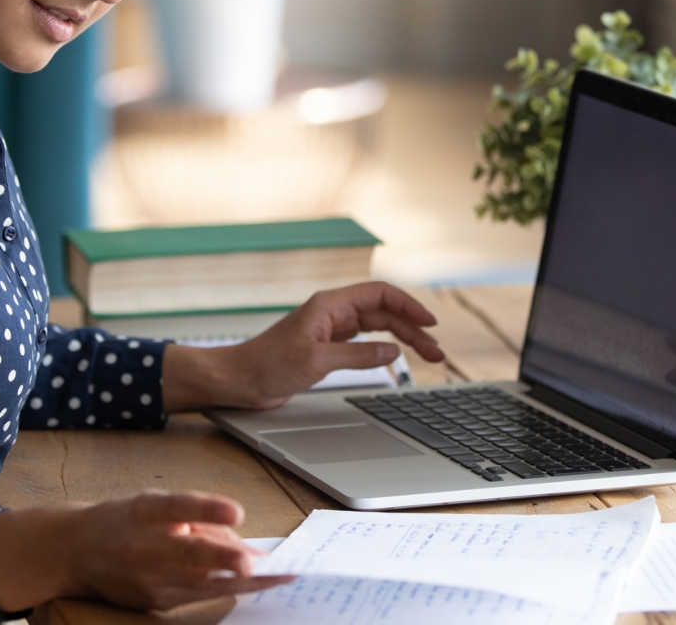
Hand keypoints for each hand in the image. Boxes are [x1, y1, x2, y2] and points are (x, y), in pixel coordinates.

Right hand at [0, 491, 292, 611]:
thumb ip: (198, 517)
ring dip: (242, 581)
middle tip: (256, 562)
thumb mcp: (156, 505)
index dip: (207, 508)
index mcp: (144, 511)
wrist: (76, 552)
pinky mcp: (154, 602)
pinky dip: (227, 588)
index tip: (236, 511)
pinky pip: (198, 595)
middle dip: (225, 560)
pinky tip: (254, 583)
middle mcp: (144, 545)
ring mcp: (148, 579)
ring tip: (277, 576)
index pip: (177, 507)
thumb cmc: (125, 521)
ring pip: (201, 583)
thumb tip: (243, 543)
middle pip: (190, 554)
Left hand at [162, 281, 444, 410]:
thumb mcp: (316, 362)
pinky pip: (364, 342)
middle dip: (412, 327)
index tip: (430, 323)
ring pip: (376, 327)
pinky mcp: (326, 347)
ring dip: (402, 338)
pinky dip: (383, 348)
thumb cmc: (267, 366)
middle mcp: (332, 313)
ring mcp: (330, 329)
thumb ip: (358, 355)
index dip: (408, 306)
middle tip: (436, 352)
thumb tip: (393, 350)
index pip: (379, 295)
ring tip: (427, 356)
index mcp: (329, 305)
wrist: (238, 380)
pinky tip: (397, 358)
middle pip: (383, 312)